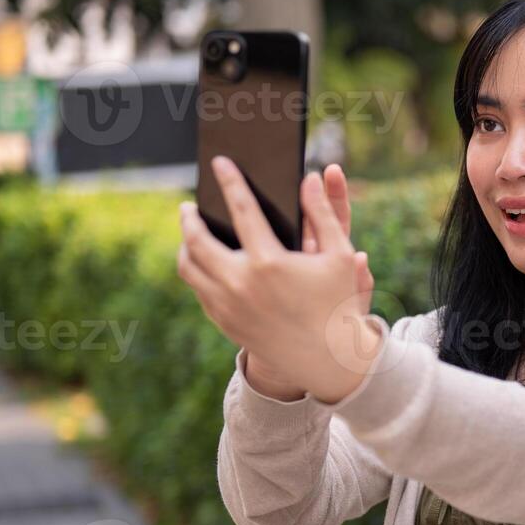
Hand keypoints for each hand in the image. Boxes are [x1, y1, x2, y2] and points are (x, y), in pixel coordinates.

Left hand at [177, 156, 382, 404]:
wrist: (328, 360)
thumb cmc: (338, 303)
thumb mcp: (340, 256)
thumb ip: (324, 212)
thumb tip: (309, 178)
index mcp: (269, 263)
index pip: (241, 209)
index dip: (230, 181)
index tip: (220, 163)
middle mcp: (241, 284)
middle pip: (197, 239)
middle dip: (190, 217)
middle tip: (189, 205)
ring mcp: (228, 306)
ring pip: (189, 266)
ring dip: (185, 244)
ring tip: (190, 232)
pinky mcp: (224, 322)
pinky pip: (199, 289)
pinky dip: (196, 270)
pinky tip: (203, 261)